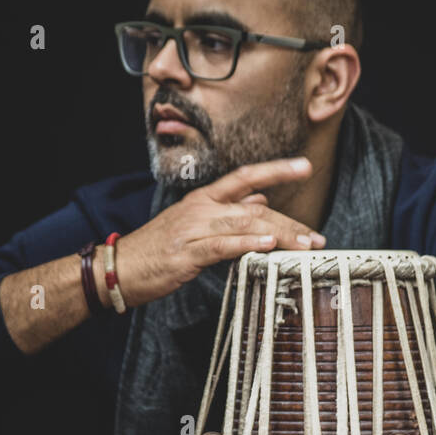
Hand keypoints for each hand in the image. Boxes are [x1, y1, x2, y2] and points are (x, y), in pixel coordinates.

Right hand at [113, 157, 324, 306]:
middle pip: (254, 209)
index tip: (305, 166)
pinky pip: (221, 246)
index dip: (276, 170)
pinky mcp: (186, 254)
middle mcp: (201, 209)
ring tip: (303, 245)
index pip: (246, 177)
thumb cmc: (158, 251)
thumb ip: (227, 213)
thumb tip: (258, 202)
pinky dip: (246, 246)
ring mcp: (193, 230)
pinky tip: (267, 247)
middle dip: (289, 223)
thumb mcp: (195, 226)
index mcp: (204, 200)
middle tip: (316, 237)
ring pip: (244, 226)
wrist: (120, 268)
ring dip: (278, 235)